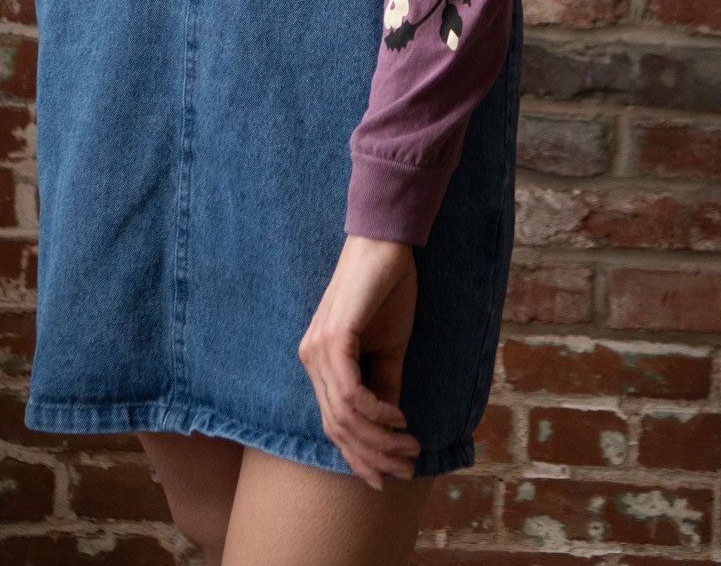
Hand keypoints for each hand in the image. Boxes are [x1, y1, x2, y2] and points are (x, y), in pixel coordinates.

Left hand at [297, 234, 421, 488]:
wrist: (385, 243)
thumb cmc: (386, 290)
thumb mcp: (389, 348)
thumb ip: (384, 385)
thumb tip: (391, 428)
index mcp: (320, 363)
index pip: (334, 423)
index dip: (359, 456)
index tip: (387, 478)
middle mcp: (311, 359)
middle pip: (337, 428)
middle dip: (374, 456)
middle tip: (407, 469)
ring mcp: (318, 349)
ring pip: (344, 416)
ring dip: (380, 440)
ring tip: (409, 447)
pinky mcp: (333, 338)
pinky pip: (351, 392)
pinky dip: (376, 412)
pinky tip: (398, 418)